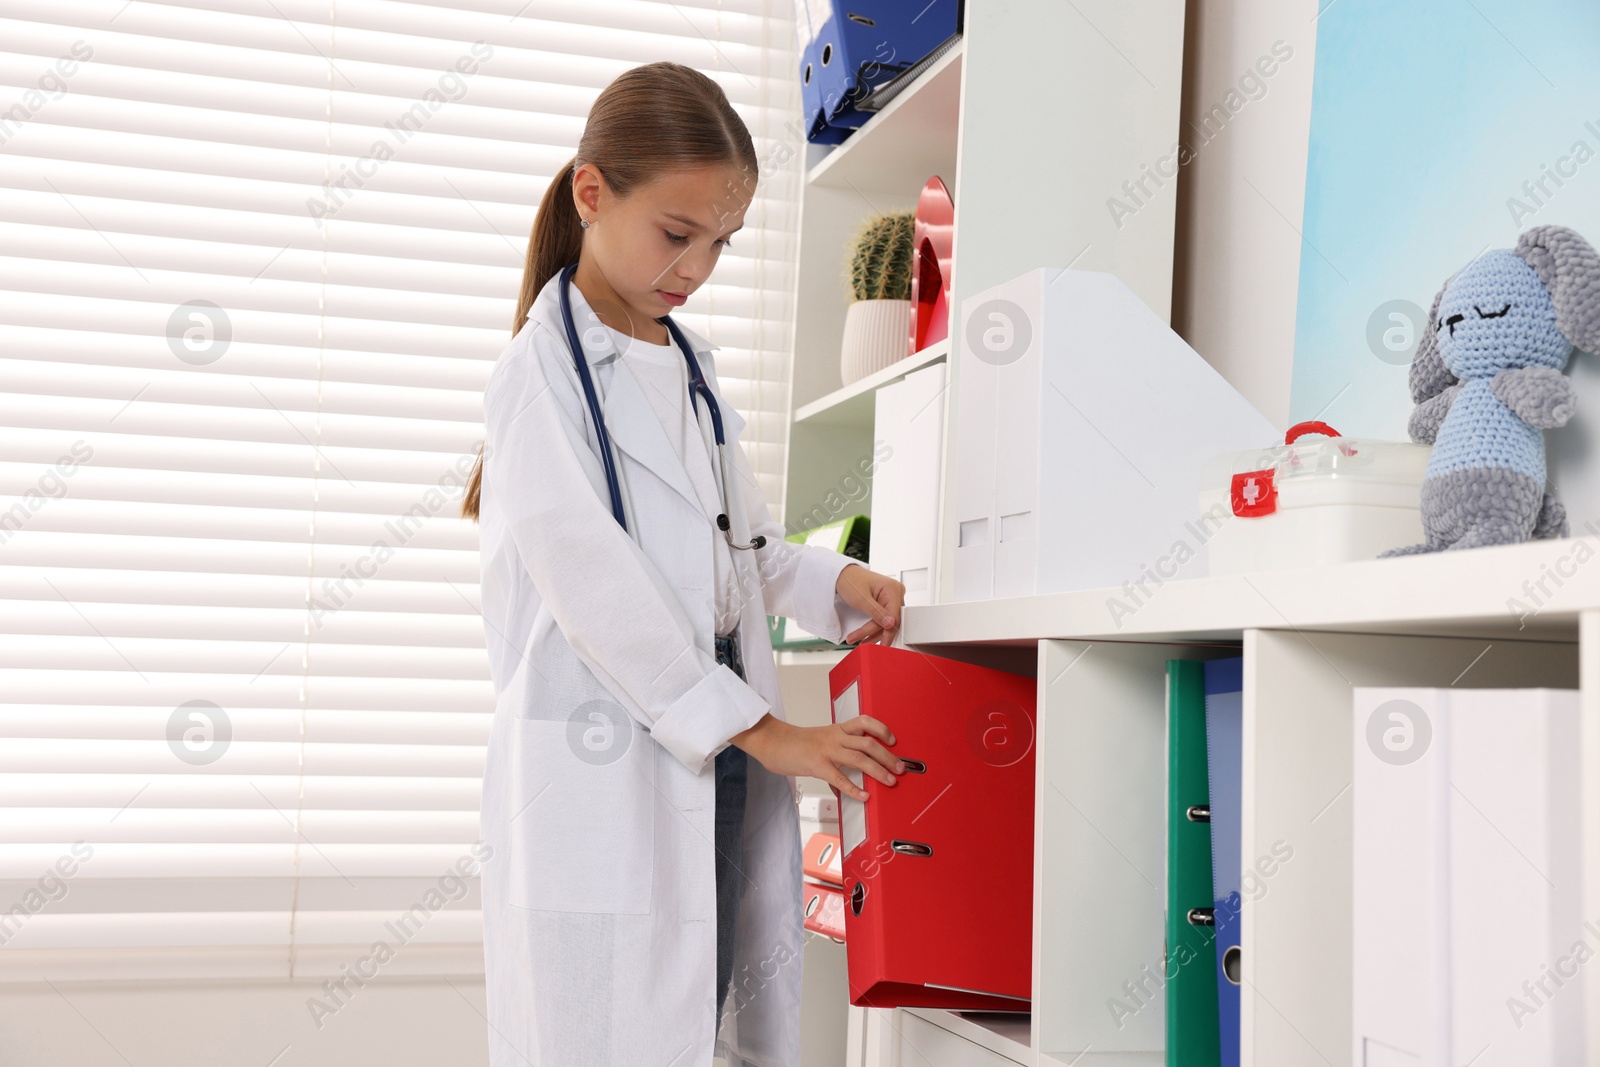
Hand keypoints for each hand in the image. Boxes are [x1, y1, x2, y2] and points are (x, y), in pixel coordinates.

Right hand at [731, 713, 901, 800]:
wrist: (770, 741)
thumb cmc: (794, 743)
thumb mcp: (819, 740)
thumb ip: (836, 749)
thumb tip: (852, 768)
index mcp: (836, 729)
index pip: (864, 722)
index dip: (881, 729)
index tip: (893, 740)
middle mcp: (834, 737)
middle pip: (868, 742)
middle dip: (888, 756)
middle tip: (901, 768)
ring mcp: (826, 750)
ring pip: (859, 758)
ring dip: (878, 770)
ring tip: (890, 781)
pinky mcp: (816, 765)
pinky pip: (839, 777)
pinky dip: (854, 788)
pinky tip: (864, 796)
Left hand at [835, 563, 904, 645]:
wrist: (841, 575)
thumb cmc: (849, 581)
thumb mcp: (861, 599)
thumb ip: (876, 612)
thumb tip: (890, 624)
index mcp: (892, 589)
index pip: (894, 616)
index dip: (887, 632)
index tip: (881, 645)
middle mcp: (895, 592)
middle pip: (891, 620)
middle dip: (877, 634)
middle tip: (865, 644)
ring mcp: (891, 597)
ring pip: (887, 621)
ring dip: (874, 633)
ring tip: (861, 641)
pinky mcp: (886, 602)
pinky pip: (883, 617)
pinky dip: (874, 627)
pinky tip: (866, 635)